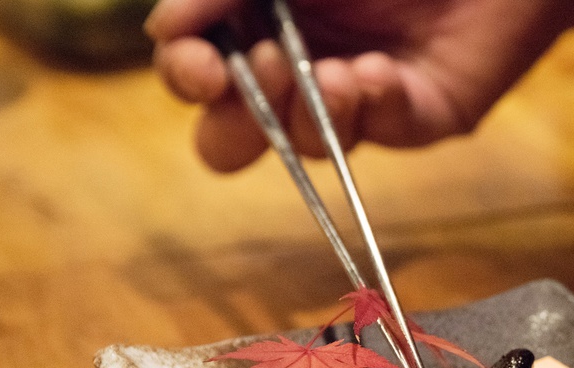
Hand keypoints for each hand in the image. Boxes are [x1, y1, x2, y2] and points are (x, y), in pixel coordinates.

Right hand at [144, 0, 570, 170]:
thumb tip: (160, 28)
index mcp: (260, 16)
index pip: (197, 69)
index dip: (186, 75)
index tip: (200, 68)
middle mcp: (300, 63)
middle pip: (233, 134)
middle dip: (235, 121)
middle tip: (263, 75)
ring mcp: (356, 98)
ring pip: (300, 145)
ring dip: (305, 109)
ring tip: (336, 70)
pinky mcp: (413, 117)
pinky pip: (373, 134)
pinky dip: (369, 104)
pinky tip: (381, 71)